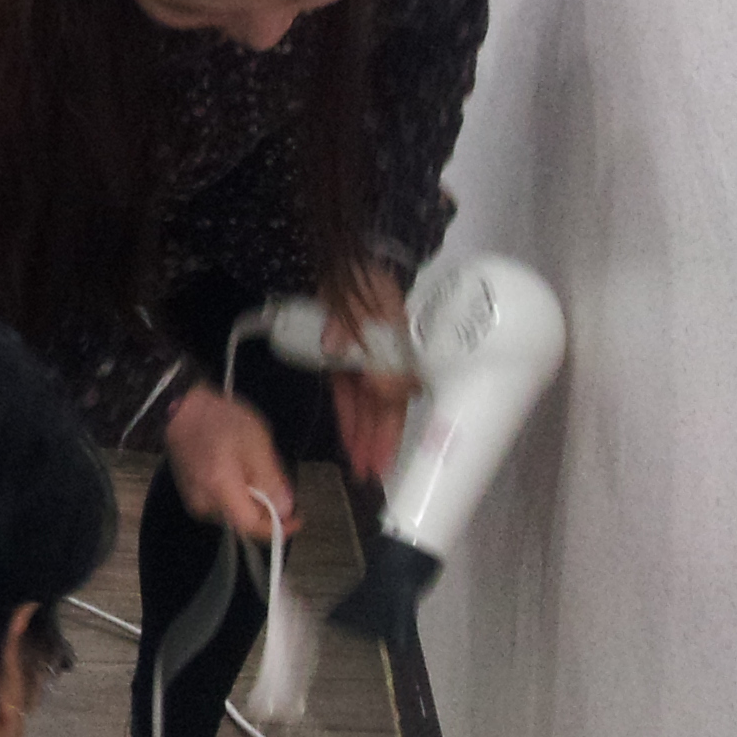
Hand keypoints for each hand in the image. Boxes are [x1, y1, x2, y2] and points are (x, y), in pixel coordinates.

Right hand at [164, 383, 297, 539]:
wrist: (178, 405)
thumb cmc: (219, 419)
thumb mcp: (256, 442)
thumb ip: (270, 478)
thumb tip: (285, 508)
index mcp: (219, 490)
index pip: (252, 527)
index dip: (278, 527)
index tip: (297, 518)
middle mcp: (203, 503)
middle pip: (243, 522)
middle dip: (266, 510)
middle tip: (278, 484)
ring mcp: (193, 499)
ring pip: (232, 514)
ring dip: (252, 502)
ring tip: (258, 472)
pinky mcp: (189, 492)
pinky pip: (220, 505)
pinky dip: (237, 495)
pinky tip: (240, 472)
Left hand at [326, 268, 416, 482]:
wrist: (337, 262)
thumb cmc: (358, 278)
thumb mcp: (361, 299)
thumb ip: (352, 328)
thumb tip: (344, 355)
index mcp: (399, 349)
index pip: (396, 395)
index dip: (389, 425)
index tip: (383, 450)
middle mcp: (386, 362)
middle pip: (386, 409)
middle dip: (380, 442)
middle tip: (374, 474)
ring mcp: (365, 365)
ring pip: (368, 409)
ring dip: (365, 438)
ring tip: (363, 469)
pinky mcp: (345, 364)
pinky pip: (349, 398)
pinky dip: (350, 420)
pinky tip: (351, 443)